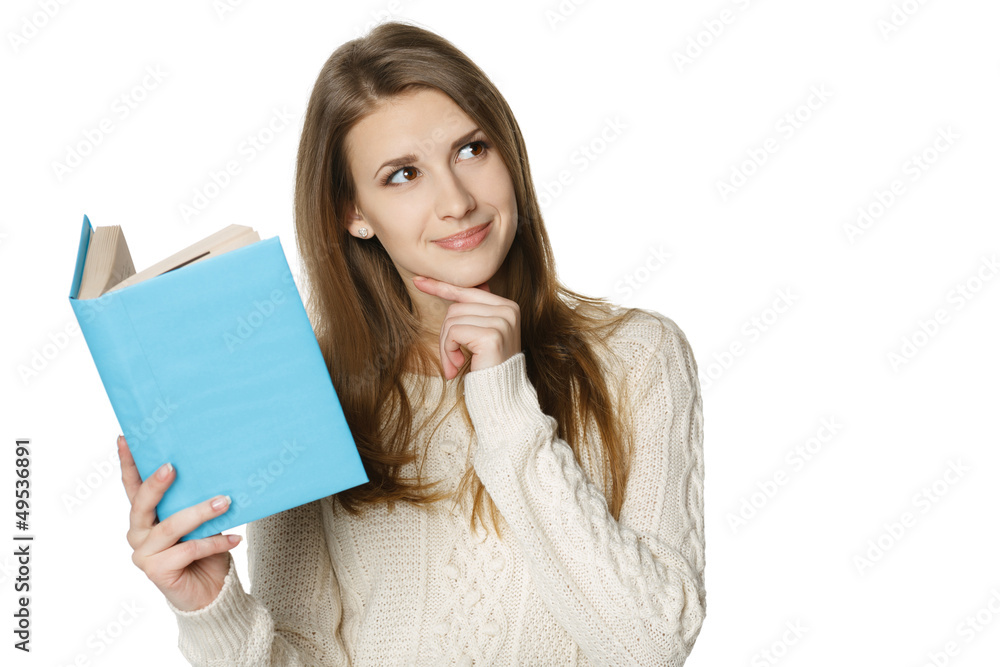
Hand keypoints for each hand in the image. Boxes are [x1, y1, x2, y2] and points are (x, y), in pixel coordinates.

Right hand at [118, 435, 241, 611]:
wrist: (211, 592)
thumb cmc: (204, 550)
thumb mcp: (199, 521)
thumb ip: (193, 501)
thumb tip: (213, 471)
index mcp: (145, 516)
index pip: (132, 486)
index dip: (127, 463)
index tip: (126, 438)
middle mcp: (138, 533)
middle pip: (142, 504)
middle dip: (157, 484)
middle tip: (173, 467)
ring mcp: (144, 554)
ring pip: (171, 526)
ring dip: (200, 512)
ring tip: (226, 501)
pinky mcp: (157, 571)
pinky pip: (188, 550)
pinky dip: (214, 542)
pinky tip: (235, 538)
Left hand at [411, 276, 520, 378]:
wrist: (501, 398)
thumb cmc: (488, 367)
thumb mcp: (483, 335)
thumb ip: (474, 312)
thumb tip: (458, 289)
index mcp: (508, 306)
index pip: (469, 291)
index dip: (442, 286)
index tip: (418, 281)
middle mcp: (508, 310)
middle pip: (455, 308)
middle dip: (446, 335)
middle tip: (452, 359)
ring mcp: (502, 322)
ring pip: (452, 320)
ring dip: (446, 347)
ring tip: (455, 364)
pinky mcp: (491, 335)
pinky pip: (454, 333)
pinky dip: (449, 351)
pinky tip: (458, 365)